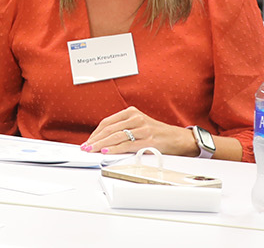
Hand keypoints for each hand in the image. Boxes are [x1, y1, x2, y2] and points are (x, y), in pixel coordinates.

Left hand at [81, 106, 196, 156]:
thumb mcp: (138, 124)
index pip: (107, 122)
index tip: (88, 141)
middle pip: (109, 129)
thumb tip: (102, 141)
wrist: (178, 138)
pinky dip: (115, 149)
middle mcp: (136, 118)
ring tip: (92, 150)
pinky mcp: (148, 140)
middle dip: (95, 140)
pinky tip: (106, 152)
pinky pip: (127, 145)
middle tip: (86, 147)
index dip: (95, 133)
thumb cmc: (156, 133)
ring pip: (116, 136)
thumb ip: (122, 129)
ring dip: (101, 145)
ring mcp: (143, 128)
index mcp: (131, 112)